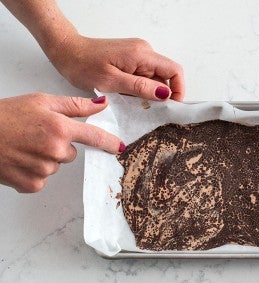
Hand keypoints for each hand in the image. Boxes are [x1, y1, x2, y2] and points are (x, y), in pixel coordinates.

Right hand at [0, 93, 123, 192]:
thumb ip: (75, 105)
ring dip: (45, 158)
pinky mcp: (31, 184)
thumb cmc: (5, 115)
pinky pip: (43, 179)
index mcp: (59, 128)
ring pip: (56, 166)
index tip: (120, 147)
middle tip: (35, 136)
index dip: (109, 142)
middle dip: (58, 145)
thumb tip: (102, 104)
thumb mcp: (41, 101)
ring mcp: (43, 170)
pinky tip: (19, 160)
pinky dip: (33, 172)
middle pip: (71, 153)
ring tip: (24, 147)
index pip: (94, 137)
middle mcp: (54, 150)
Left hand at [48, 35, 184, 100]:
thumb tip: (165, 94)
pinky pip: (144, 76)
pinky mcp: (131, 59)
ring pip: (154, 78)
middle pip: (165, 76)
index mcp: (142, 54)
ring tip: (130, 102)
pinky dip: (139, 89)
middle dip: (160, 95)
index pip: (174, 70)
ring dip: (147, 93)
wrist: (66, 51)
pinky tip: (125, 96)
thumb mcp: (111, 81)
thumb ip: (140, 88)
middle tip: (145, 110)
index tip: (170, 107)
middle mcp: (144, 51)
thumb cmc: (83, 65)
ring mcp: (138, 55)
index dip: (178, 90)